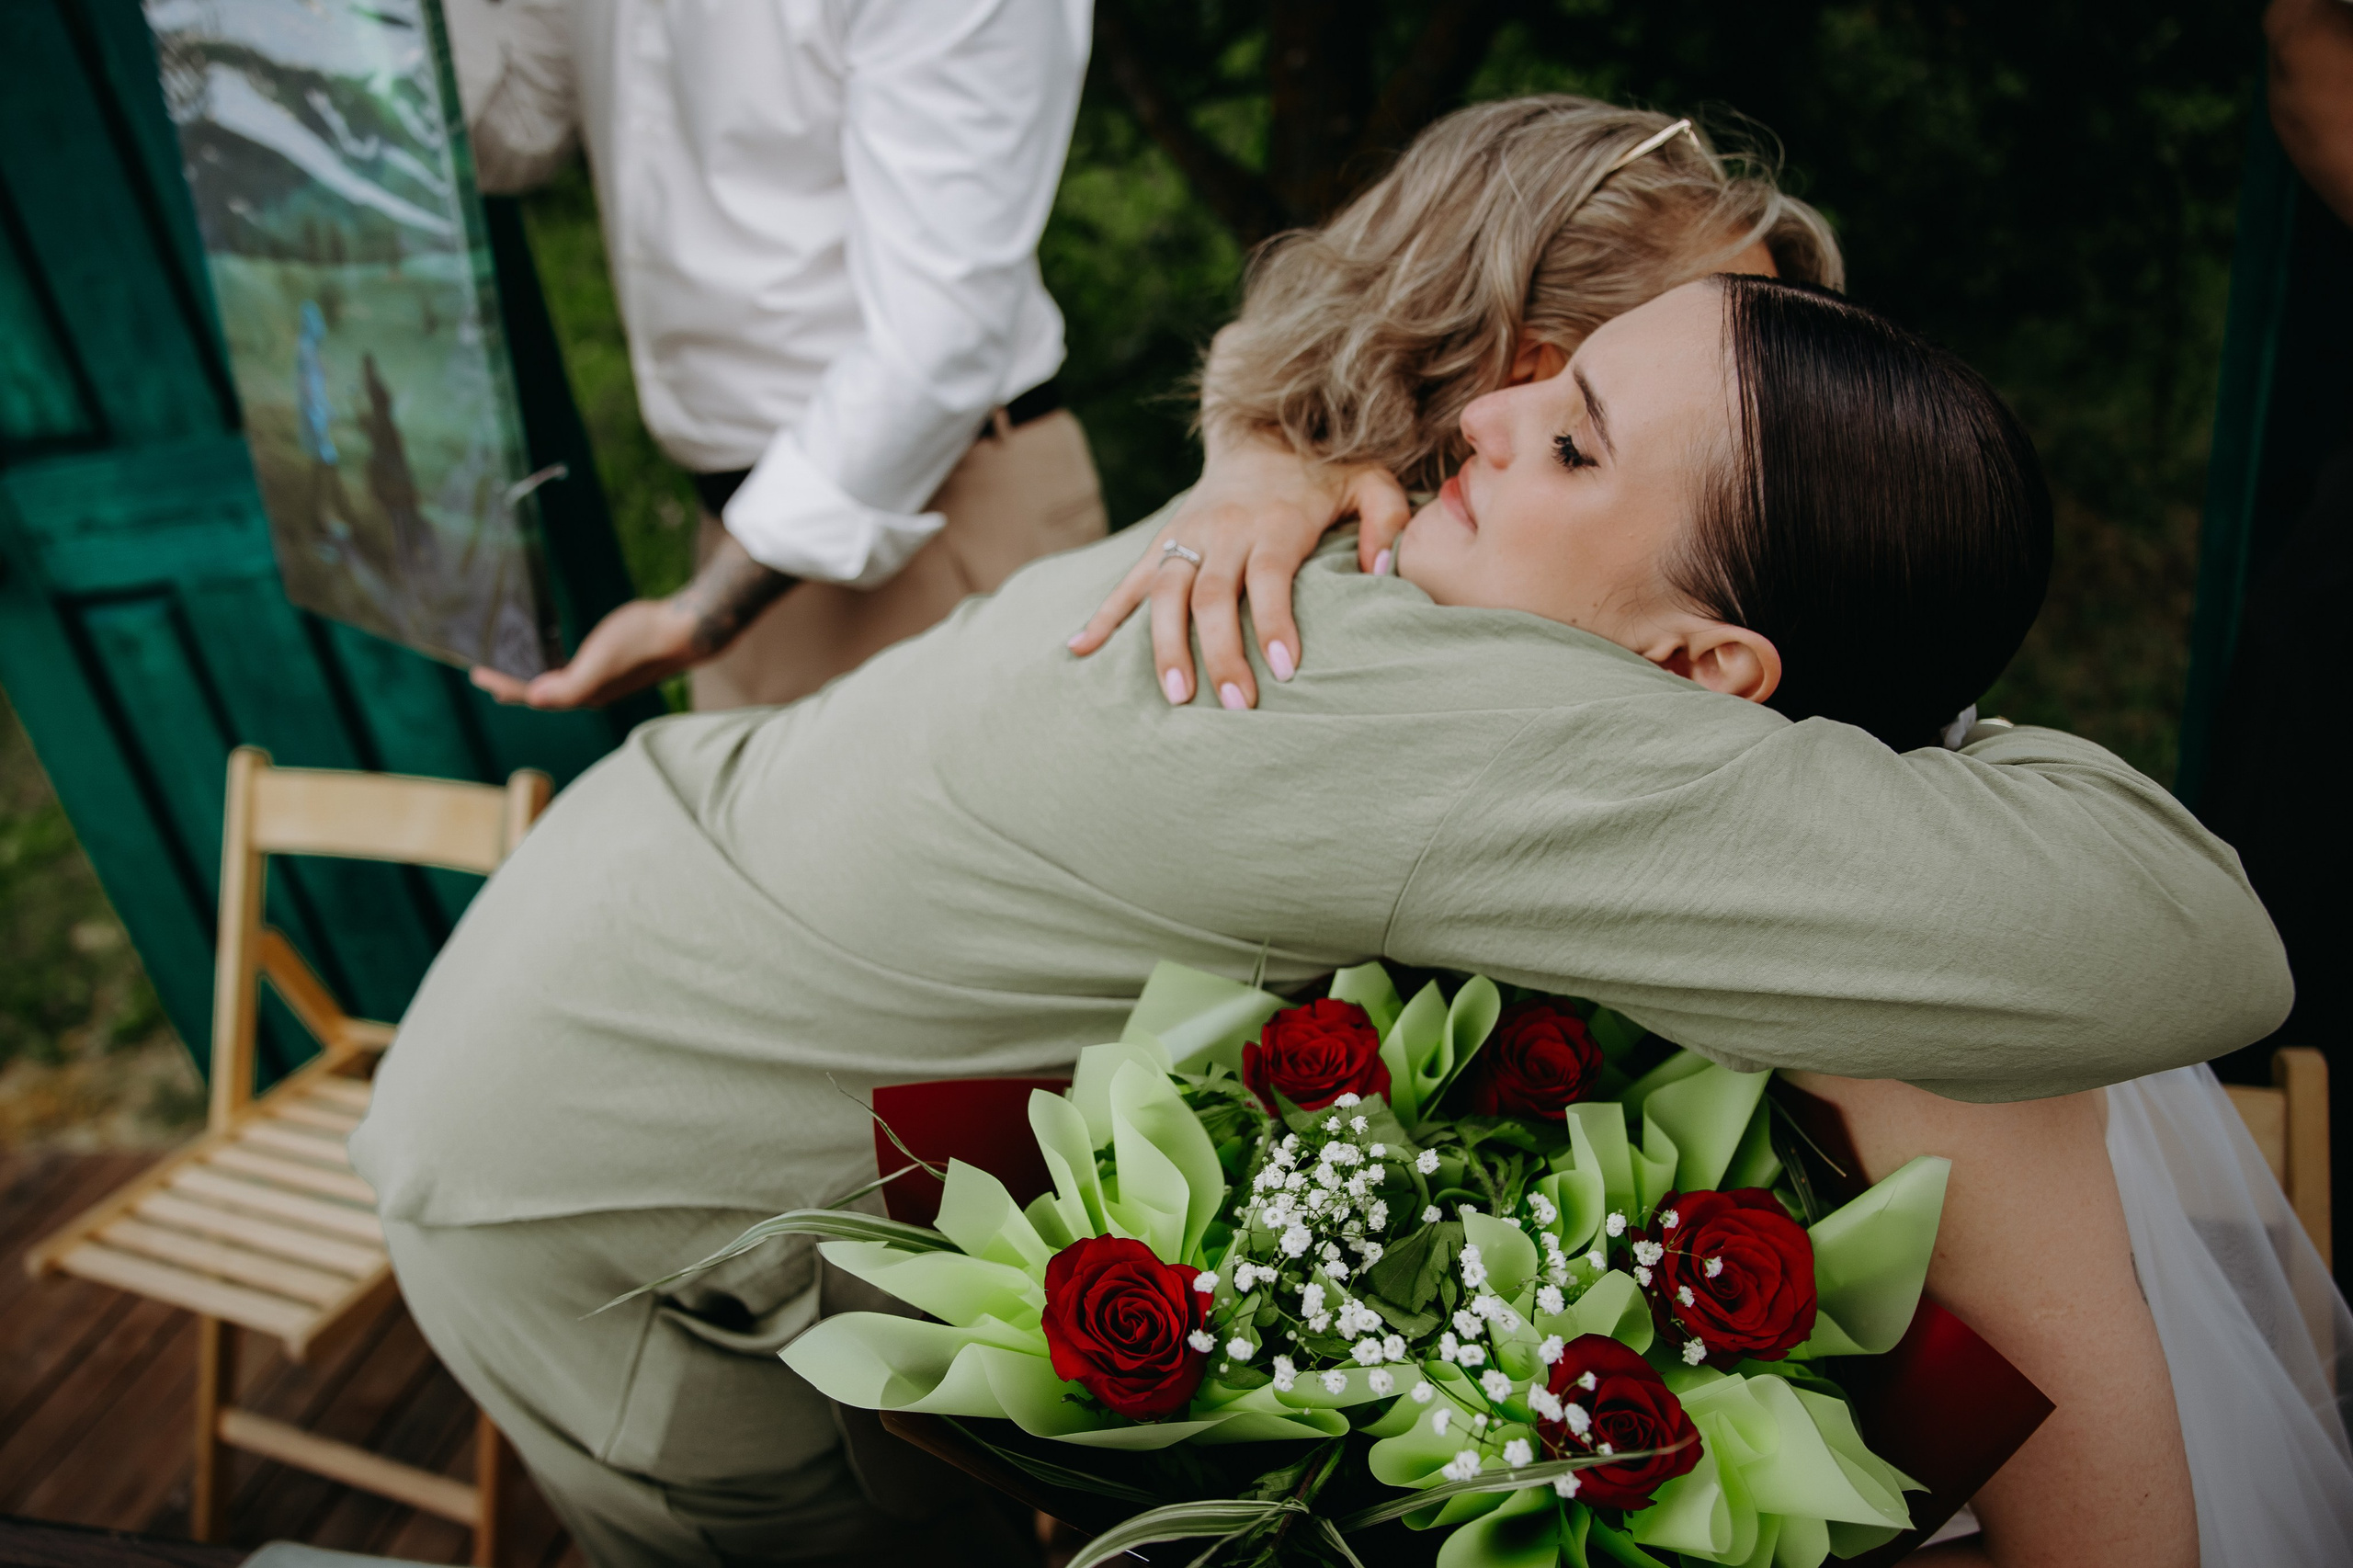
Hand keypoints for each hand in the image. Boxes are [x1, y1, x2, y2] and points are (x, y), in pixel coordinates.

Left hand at [471, 533, 794, 708]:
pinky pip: (572, 669)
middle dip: (513, 686)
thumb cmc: (640, 642)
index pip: (531, 694)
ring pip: (557, 682)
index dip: (503, 684)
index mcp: (582, 694)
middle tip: (487, 675)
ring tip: (514, 669)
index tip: (476, 672)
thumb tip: (532, 698)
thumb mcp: (598, 663)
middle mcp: (590, 690)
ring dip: (532, 677)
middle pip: (541, 692)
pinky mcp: (614, 663)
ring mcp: (603, 678)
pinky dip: (553, 666)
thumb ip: (566, 687)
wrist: (684, 632)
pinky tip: (555, 656)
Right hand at [1066, 432, 1409, 708]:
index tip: (1282, 669)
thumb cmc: (1324, 472)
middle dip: (1220, 652)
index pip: (1268, 576)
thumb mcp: (1369, 482)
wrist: (1261, 428)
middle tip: (1236, 705)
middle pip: (1212, 595)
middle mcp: (1224, 530)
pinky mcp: (1164, 542)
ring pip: (1164, 593)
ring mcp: (1187, 536)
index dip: (1273, 622)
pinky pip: (1128, 582)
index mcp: (1274, 521)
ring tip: (1175, 697)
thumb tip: (1381, 573)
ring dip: (1164, 647)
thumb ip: (1387, 521)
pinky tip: (1077, 651)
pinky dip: (1101, 616)